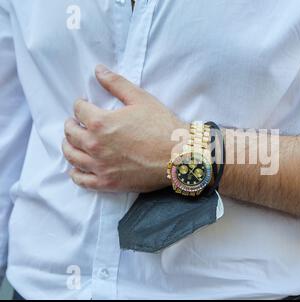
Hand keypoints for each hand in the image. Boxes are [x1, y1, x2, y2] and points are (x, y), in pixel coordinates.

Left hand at [62, 65, 188, 191]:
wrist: (180, 156)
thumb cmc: (163, 126)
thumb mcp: (141, 99)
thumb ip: (116, 84)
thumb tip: (98, 70)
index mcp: (101, 122)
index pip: (79, 110)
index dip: (80, 104)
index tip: (84, 104)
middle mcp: (95, 145)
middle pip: (71, 133)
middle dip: (71, 124)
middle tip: (76, 122)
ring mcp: (100, 166)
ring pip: (71, 156)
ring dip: (69, 146)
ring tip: (73, 142)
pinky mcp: (108, 183)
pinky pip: (82, 180)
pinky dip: (76, 173)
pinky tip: (77, 168)